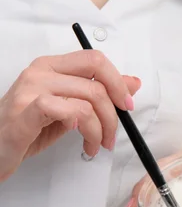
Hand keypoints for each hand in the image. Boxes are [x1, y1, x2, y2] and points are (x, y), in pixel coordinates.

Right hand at [0, 50, 140, 182]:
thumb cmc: (28, 129)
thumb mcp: (68, 110)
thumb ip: (96, 96)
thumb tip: (130, 85)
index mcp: (51, 68)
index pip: (95, 61)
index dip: (118, 83)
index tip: (127, 107)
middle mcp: (41, 74)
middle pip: (96, 85)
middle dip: (113, 117)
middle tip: (110, 138)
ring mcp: (31, 91)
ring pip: (86, 101)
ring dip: (99, 131)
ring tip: (94, 146)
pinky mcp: (25, 112)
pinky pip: (62, 109)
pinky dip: (79, 124)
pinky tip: (79, 137)